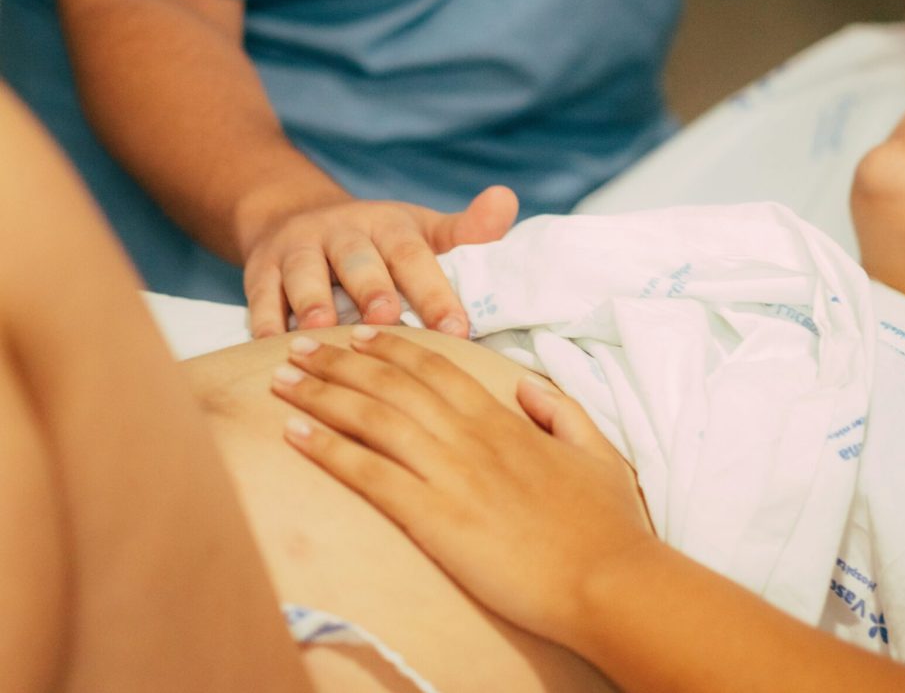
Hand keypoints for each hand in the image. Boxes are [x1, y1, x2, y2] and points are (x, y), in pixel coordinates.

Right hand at [243, 186, 517, 337]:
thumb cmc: (377, 241)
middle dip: (372, 288)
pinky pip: (260, 296)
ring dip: (313, 301)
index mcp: (389, 226)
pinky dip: (265, 322)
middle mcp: (343, 233)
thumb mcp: (421, 230)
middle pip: (358, 260)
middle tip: (387, 320)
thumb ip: (466, 230)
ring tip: (322, 332)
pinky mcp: (261, 270)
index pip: (414, 255)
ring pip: (304, 274)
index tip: (458, 330)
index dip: (435, 291)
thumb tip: (506, 199)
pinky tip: (273, 350)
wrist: (295, 217)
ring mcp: (298, 250)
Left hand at [270, 328, 655, 640]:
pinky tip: (296, 437)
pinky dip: (329, 451)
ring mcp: (450, 474)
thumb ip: (561, 411)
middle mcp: (470, 437)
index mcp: (505, 421)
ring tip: (282, 380)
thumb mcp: (598, 452)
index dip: (393, 348)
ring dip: (322, 395)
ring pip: (373, 419)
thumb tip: (525, 386)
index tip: (360, 335)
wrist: (609, 582)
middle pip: (393, 384)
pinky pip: (369, 476)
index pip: (438, 369)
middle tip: (300, 347)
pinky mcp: (435, 518)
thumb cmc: (608, 524)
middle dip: (341, 361)